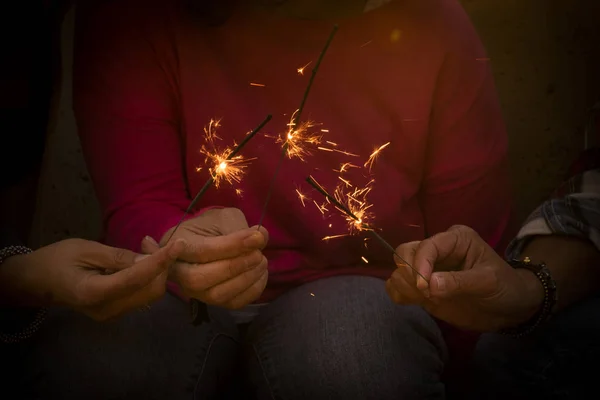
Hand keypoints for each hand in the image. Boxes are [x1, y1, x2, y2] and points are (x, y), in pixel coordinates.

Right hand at [0, 238, 184, 320]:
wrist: (36, 282)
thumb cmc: (56, 260)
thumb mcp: (85, 250)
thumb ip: (117, 257)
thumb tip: (149, 259)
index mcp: (95, 293)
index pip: (137, 279)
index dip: (160, 261)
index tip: (178, 245)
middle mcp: (108, 310)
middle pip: (150, 290)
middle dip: (160, 265)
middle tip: (150, 240)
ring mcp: (112, 314)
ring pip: (150, 294)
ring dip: (156, 271)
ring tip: (145, 246)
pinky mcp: (116, 312)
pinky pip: (141, 295)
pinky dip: (148, 277)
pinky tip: (139, 260)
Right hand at [159, 208, 268, 308]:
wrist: (208, 240)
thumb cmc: (212, 226)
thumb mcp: (224, 218)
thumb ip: (240, 227)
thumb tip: (261, 237)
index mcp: (177, 243)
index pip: (202, 250)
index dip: (232, 245)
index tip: (257, 237)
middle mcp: (179, 272)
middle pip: (199, 279)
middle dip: (234, 267)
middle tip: (258, 253)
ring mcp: (194, 290)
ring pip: (216, 295)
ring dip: (245, 279)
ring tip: (261, 261)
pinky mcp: (212, 302)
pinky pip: (232, 303)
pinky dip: (252, 290)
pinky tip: (261, 273)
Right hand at [385, 225, 544, 331]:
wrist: (510, 309)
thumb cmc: (504, 288)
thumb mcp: (488, 282)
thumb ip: (458, 282)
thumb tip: (429, 284)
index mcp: (454, 239)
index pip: (427, 246)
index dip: (420, 264)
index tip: (424, 287)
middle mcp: (437, 250)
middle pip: (405, 252)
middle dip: (408, 272)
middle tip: (424, 293)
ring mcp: (427, 269)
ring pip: (398, 269)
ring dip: (404, 285)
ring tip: (424, 299)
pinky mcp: (422, 287)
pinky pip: (398, 286)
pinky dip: (399, 294)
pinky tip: (414, 302)